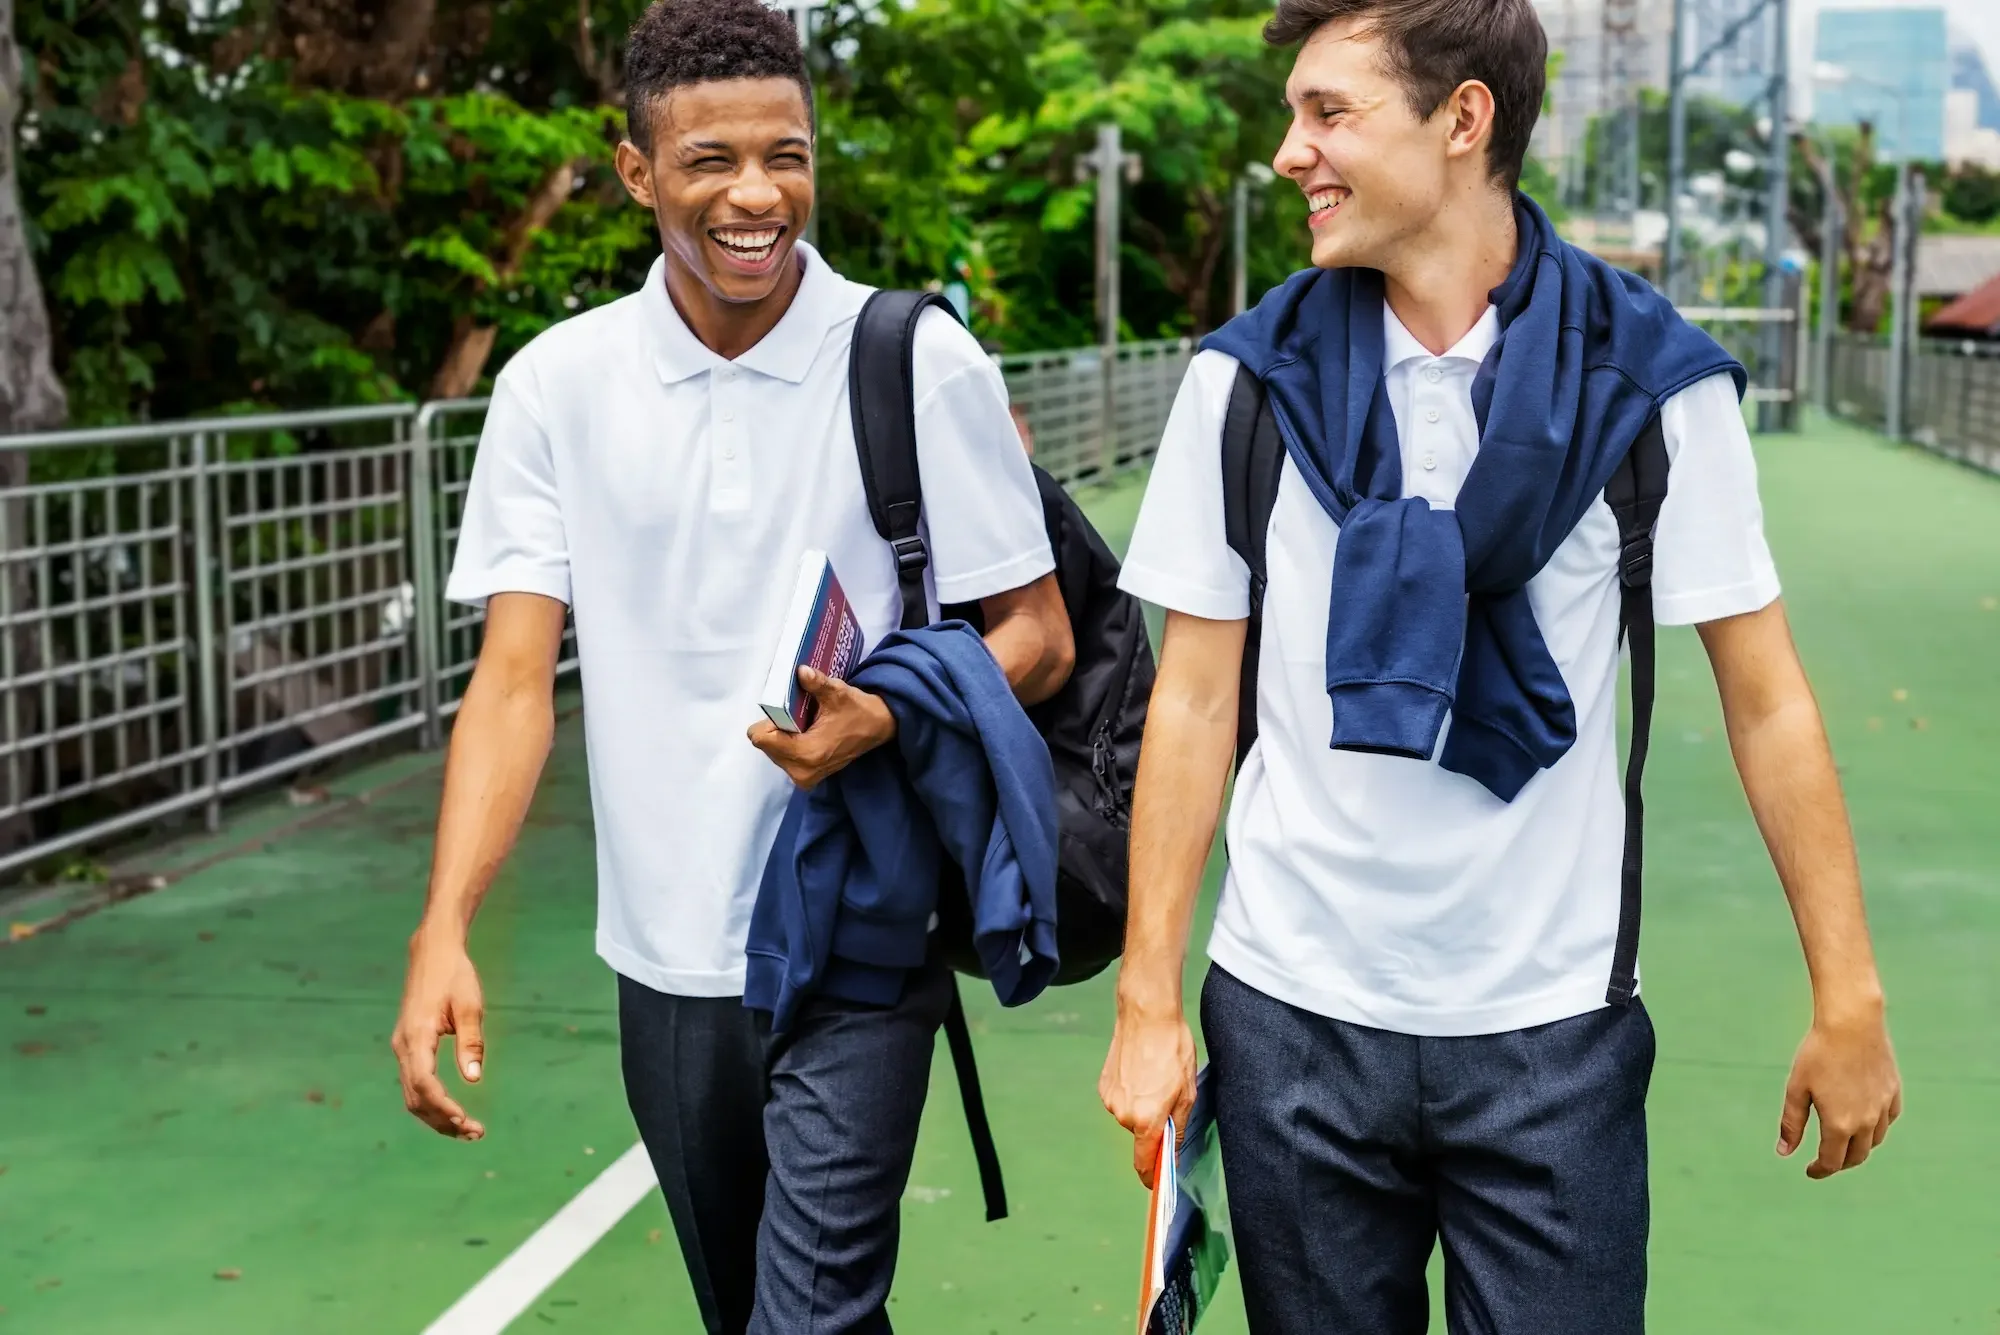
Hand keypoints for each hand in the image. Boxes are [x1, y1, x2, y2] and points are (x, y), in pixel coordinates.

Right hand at [392, 927, 486, 1140]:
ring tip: (467, 1130)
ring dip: (436, 1116)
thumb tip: (474, 1080)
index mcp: (416, 1036)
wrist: (432, 952)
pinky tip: (452, 1112)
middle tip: (475, 1133)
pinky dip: (431, 1102)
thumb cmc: (455, 976)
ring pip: (412, 1095)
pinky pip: (414, 1084)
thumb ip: (471, 1043)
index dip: (444, 1107)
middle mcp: (403, 1046)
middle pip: (416, 1098)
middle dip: (442, 1120)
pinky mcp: (408, 1047)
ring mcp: (402, 1048)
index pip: (424, 1084)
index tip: (466, 1121)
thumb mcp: (470, 1006)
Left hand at [747, 667, 894, 788]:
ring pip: (772, 751)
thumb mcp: (838, 693)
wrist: (878, 728)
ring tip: (805, 724)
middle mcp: (800, 771)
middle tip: (799, 715)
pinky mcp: (806, 778)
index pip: (761, 738)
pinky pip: (783, 757)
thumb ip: (816, 683)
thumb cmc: (857, 710)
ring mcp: (803, 777)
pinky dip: (790, 743)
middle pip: (766, 745)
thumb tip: (801, 671)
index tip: (787, 709)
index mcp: (806, 753)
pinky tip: (807, 733)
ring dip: (783, 736)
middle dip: (777, 727)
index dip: (769, 720)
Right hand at [1099, 1005, 1197, 1188]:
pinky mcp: (1104, 1084)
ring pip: (1130, 1115)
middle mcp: (1123, 1114)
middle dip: (1154, 1125)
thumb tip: (1171, 1151)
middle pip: (1140, 1134)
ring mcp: (1110, 1099)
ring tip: (1155, 1079)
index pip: (1144, 1162)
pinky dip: (1131, 1093)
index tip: (1155, 1182)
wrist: (1146, 1014)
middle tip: (1169, 1099)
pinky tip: (1141, 1072)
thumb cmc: (1172, 1049)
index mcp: (1146, 1120)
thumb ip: (1177, 1127)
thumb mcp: (1186, 1091)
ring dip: (1142, 1106)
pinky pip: (1121, 1100)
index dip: (1150, 1176)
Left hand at [1777, 1004, 1901, 1178]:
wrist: (1852, 1024)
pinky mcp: (1893, 1092)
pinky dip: (1876, 1128)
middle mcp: (1867, 1122)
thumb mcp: (1797, 1089)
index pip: (1831, 1161)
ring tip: (1843, 1144)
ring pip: (1874, 1141)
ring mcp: (1883, 1108)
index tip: (1809, 1171)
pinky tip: (1866, 1122)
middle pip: (1856, 1157)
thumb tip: (1784, 1153)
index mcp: (1840, 1124)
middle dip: (1839, 1164)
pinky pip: (1888, 1120)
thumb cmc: (1818, 1054)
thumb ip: (1791, 1124)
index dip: (1819, 1170)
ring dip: (1858, 1148)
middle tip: (1825, 1161)